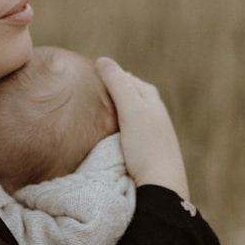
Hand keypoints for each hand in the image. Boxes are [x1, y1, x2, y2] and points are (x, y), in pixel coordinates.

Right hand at [95, 57, 188, 199]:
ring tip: (89, 115)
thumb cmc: (147, 146)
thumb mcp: (131, 110)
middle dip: (108, 93)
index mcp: (150, 97)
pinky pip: (124, 130)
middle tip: (84, 97)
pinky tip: (102, 134)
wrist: (160, 185)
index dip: (106, 76)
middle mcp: (152, 111)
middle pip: (125, 94)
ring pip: (124, 113)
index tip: (85, 80)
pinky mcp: (143, 148)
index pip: (124, 76)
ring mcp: (148, 130)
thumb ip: (118, 84)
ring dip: (109, 112)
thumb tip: (102, 59)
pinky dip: (112, 127)